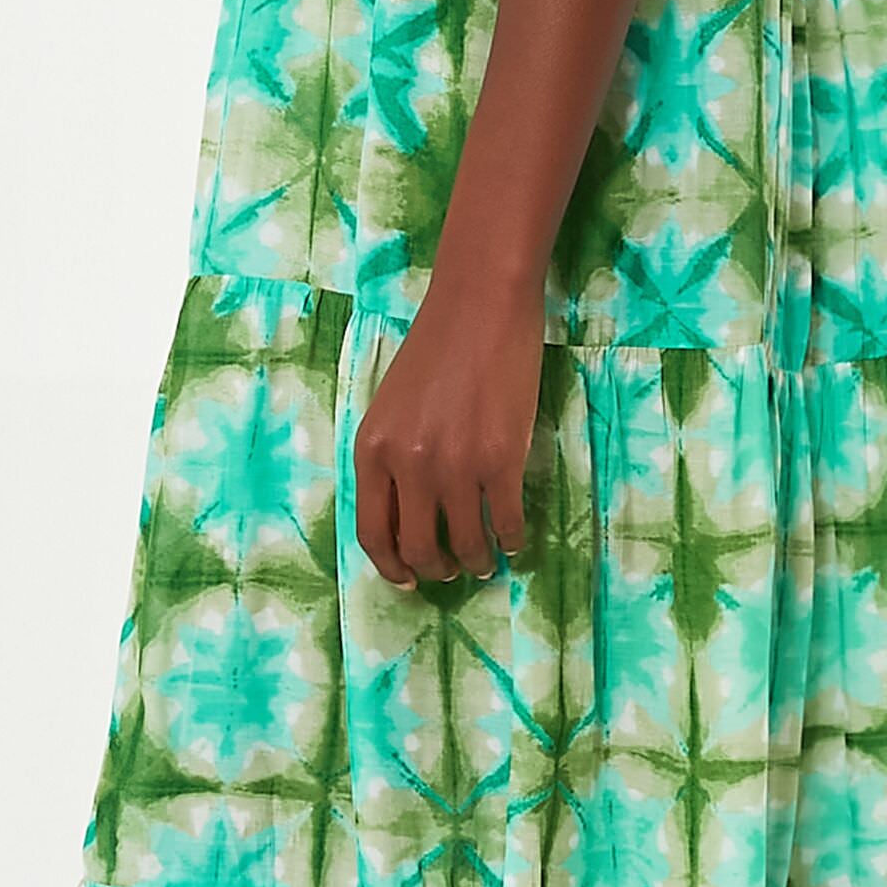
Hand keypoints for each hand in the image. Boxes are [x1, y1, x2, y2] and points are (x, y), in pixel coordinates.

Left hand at [352, 260, 544, 588]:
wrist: (479, 306)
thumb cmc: (435, 350)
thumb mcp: (390, 408)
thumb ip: (391, 459)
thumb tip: (406, 517)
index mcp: (372, 450)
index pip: (373, 532)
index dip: (392, 567)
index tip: (409, 580)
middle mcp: (408, 465)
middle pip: (419, 548)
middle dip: (438, 570)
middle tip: (453, 569)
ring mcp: (455, 465)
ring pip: (466, 543)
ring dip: (477, 561)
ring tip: (486, 559)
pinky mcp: (502, 459)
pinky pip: (506, 522)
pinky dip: (512, 539)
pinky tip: (514, 537)